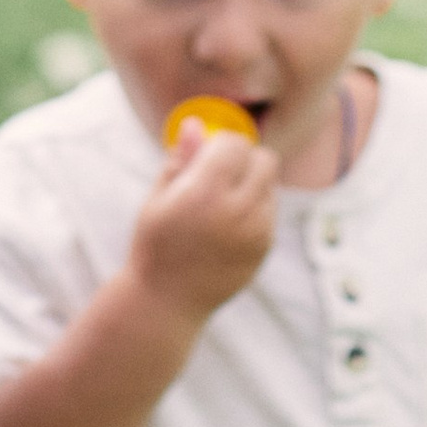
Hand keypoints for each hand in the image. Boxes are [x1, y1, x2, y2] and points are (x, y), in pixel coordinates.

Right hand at [124, 116, 278, 333]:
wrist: (167, 302)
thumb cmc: (155, 244)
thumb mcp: (158, 198)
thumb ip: (181, 159)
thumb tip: (195, 124)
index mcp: (206, 193)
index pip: (235, 143)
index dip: (221, 141)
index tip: (207, 150)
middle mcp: (237, 212)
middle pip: (264, 160)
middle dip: (244, 157)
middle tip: (219, 170)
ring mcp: (256, 233)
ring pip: (271, 185)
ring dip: (252, 181)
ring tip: (221, 200)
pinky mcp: (264, 249)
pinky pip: (271, 211)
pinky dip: (256, 206)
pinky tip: (229, 221)